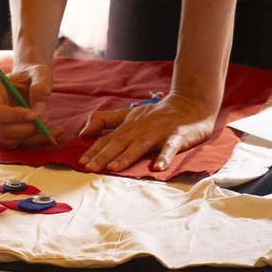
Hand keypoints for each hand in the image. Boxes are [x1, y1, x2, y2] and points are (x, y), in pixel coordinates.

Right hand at [0, 61, 55, 149]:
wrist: (31, 82)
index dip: (13, 117)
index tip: (34, 115)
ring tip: (46, 120)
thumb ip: (41, 86)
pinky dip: (34, 141)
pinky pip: (18, 144)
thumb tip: (38, 110)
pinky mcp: (3, 134)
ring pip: (10, 140)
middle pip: (1, 130)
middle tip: (45, 119)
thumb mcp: (40, 73)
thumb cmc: (33, 76)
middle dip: (25, 129)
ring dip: (31, 135)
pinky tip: (50, 132)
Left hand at [78, 91, 217, 173]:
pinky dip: (164, 156)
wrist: (190, 103)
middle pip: (120, 142)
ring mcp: (160, 131)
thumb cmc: (157, 114)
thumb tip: (83, 133)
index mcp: (130, 124)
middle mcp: (142, 127)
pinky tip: (158, 168)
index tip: (82, 162)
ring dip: (126, 156)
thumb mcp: (130, 115)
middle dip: (104, 155)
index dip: (95, 149)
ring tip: (113, 168)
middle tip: (90, 168)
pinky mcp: (178, 135)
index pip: (109, 138)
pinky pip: (170, 146)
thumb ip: (106, 121)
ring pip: (140, 144)